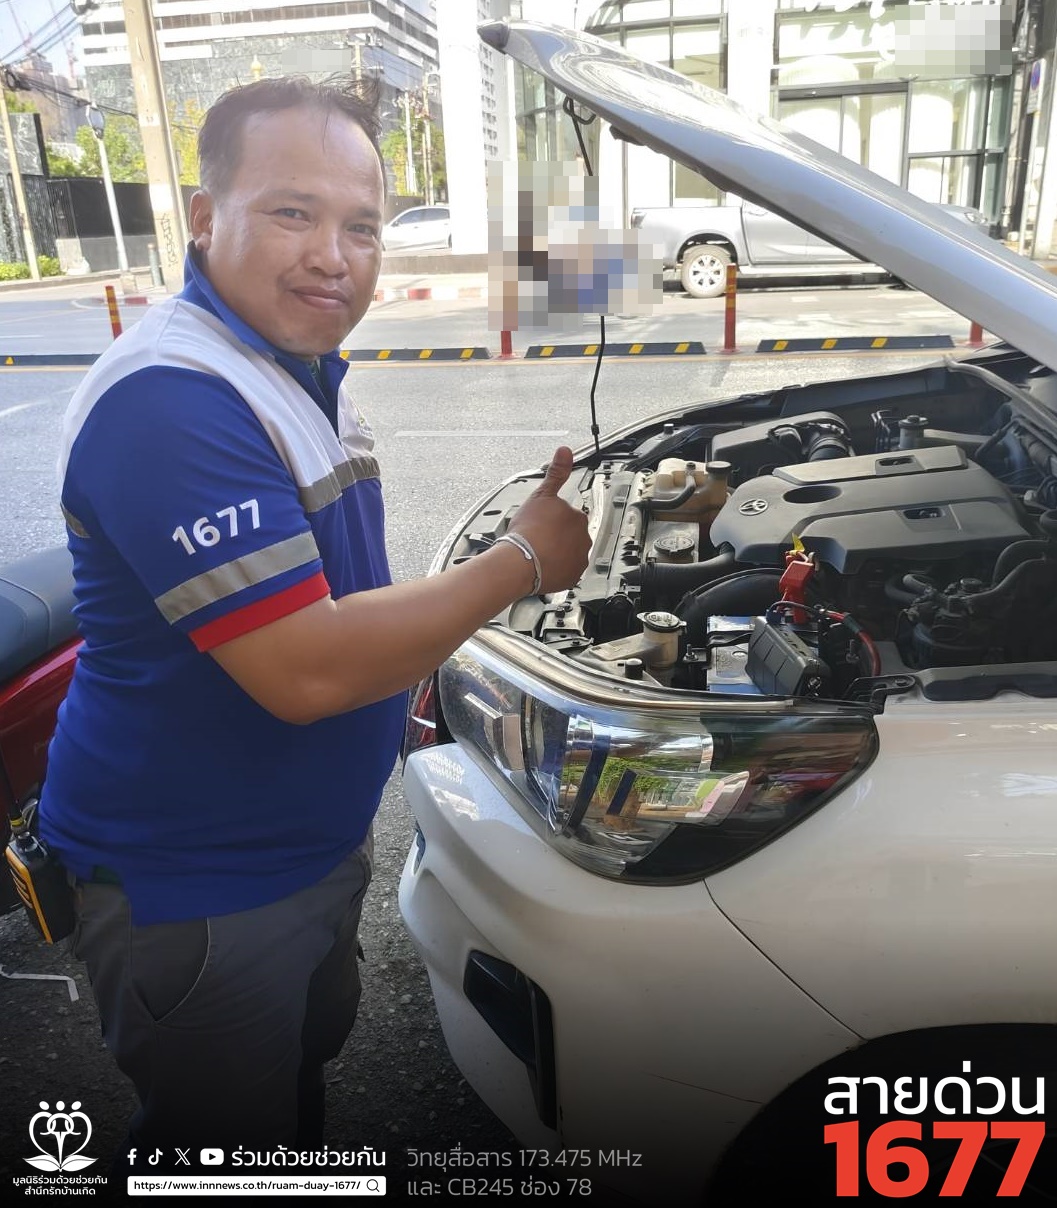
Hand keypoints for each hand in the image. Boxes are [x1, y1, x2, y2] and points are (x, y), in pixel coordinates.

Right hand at [506, 447, 590, 593]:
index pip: (568, 516)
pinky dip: (557, 569)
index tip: (541, 524)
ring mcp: (579, 558)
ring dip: (558, 552)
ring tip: (539, 553)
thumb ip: (556, 473)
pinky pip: (567, 571)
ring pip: (570, 553)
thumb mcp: (541, 495)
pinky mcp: (572, 576)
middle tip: (539, 538)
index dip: (553, 520)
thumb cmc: (528, 531)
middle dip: (558, 536)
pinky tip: (543, 566)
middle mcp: (583, 538)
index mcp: (577, 517)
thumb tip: (565, 451)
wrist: (520, 562)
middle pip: (571, 535)